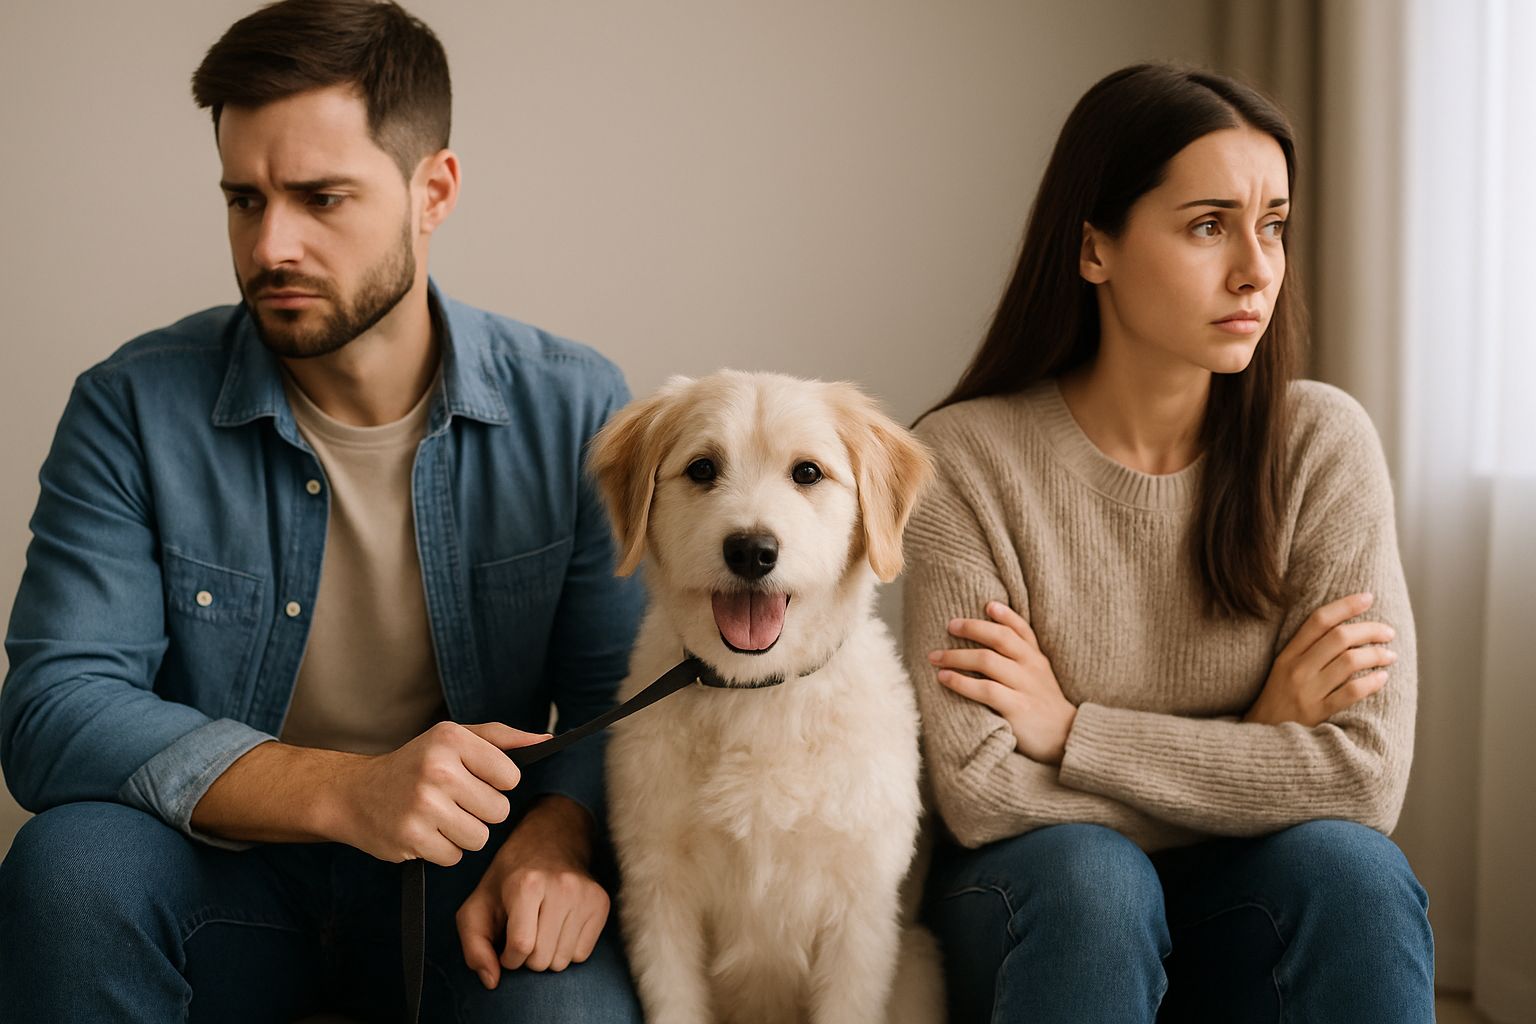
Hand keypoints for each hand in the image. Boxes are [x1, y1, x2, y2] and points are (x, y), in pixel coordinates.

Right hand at [324, 721, 549, 865]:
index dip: (496, 783)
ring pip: (480, 838)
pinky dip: (443, 850)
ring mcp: (423, 805)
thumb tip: (546, 739)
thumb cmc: (414, 764)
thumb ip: (501, 738)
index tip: (473, 779)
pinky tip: (423, 831)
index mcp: (451, 739)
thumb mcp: (453, 738)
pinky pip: (455, 857)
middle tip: (452, 801)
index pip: (510, 776)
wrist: (354, 793)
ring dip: (464, 833)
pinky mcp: (412, 838)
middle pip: (499, 811)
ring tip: (438, 816)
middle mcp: (437, 769)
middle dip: (481, 811)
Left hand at [456, 796, 608, 986]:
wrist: (550, 839)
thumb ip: (474, 947)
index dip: (508, 958)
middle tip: (524, 935)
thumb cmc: (508, 879)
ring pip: (563, 961)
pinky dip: (567, 950)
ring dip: (547, 955)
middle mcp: (561, 887)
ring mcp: (585, 894)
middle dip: (527, 958)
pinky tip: (559, 927)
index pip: (521, 946)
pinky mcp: (601, 903)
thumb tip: (492, 981)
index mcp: (527, 884)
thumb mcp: (478, 906)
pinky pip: (582, 955)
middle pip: (542, 959)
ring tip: (541, 929)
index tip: (505, 947)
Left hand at [929, 600, 1076, 764]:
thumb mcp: (1040, 677)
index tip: (987, 604)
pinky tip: (945, 678)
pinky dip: (961, 682)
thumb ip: (1022, 658)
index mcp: (1037, 658)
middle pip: (1000, 638)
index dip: (1005, 615)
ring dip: (956, 656)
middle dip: (973, 628)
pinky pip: (985, 689)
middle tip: (950, 625)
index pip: (1022, 629)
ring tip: (935, 657)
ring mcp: (1025, 686)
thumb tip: (990, 640)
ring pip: (987, 661)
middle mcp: (1032, 667)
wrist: (1065, 738)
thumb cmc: (1043, 705)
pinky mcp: (1017, 707)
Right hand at [1244, 592, 1395, 726]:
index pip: (1318, 621)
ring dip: (1376, 655)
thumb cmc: (1278, 699)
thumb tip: (1344, 628)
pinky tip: (1382, 678)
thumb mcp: (1282, 669)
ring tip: (1390, 655)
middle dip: (1369, 630)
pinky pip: (1350, 693)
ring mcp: (1306, 691)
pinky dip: (1371, 683)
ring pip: (1348, 662)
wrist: (1261, 737)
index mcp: (1287, 654)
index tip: (1367, 598)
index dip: (1345, 606)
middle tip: (1388, 632)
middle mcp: (1296, 669)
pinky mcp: (1317, 713)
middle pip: (1339, 638)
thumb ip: (1306, 650)